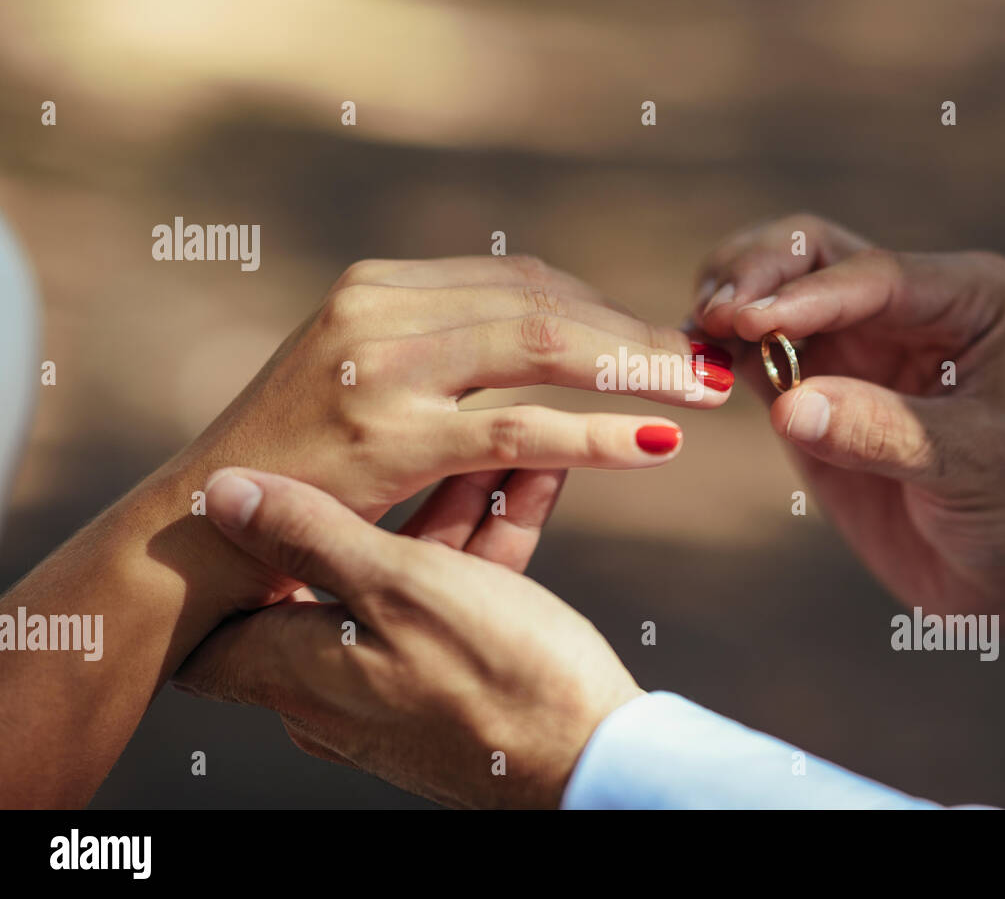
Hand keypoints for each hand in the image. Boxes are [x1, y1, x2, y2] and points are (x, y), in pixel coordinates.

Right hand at [157, 254, 733, 609]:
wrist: (198, 530)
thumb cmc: (294, 466)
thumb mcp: (363, 383)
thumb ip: (441, 350)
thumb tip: (543, 338)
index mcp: (380, 288)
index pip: (523, 280)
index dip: (606, 310)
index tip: (664, 340)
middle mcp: (379, 309)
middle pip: (545, 302)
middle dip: (637, 334)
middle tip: (711, 361)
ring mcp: (380, 367)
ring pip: (541, 347)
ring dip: (636, 369)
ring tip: (704, 391)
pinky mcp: (384, 436)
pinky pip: (516, 428)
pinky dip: (596, 433)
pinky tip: (655, 445)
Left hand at [174, 465, 640, 807]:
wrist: (595, 763)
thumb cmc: (497, 676)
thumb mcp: (400, 586)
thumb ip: (310, 535)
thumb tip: (220, 494)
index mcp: (294, 669)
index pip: (216, 614)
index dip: (228, 548)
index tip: (261, 485)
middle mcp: (330, 690)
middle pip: (330, 574)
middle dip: (383, 497)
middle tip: (423, 435)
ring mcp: (393, 692)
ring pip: (404, 580)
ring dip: (451, 511)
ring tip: (501, 445)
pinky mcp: (450, 690)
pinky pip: (450, 605)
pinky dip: (482, 550)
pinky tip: (526, 485)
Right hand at [692, 215, 1004, 676]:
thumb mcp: (974, 468)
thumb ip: (883, 433)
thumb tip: (790, 406)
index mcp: (965, 298)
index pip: (872, 276)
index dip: (805, 295)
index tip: (749, 321)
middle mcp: (904, 305)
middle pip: (811, 254)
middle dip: (756, 273)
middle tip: (715, 313)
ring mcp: (854, 345)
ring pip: (773, 292)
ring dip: (729, 301)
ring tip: (696, 334)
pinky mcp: (813, 390)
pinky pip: (755, 354)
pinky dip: (719, 351)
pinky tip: (692, 362)